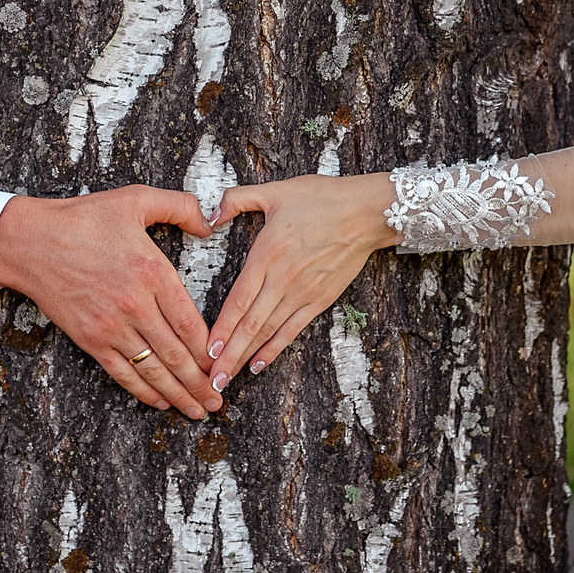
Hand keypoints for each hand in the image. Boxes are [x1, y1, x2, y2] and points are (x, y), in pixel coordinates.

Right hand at [0, 185, 222, 418]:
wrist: (31, 241)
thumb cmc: (83, 218)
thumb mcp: (136, 199)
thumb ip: (179, 206)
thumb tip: (209, 222)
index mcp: (152, 273)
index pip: (191, 323)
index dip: (211, 350)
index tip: (225, 364)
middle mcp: (136, 306)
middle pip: (177, 354)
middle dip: (201, 382)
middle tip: (219, 400)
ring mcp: (112, 326)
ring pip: (154, 370)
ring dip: (179, 394)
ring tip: (198, 409)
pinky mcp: (90, 339)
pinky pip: (123, 373)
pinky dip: (144, 392)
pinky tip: (161, 402)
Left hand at [205, 173, 396, 391]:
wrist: (367, 212)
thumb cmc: (322, 198)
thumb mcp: (275, 191)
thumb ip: (237, 199)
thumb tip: (211, 215)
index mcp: (267, 254)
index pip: (239, 299)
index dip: (221, 327)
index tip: (206, 350)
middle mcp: (283, 279)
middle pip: (250, 324)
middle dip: (228, 355)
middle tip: (211, 381)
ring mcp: (303, 293)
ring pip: (268, 331)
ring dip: (246, 357)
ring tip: (227, 379)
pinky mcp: (320, 300)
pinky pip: (293, 330)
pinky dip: (275, 349)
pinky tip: (259, 364)